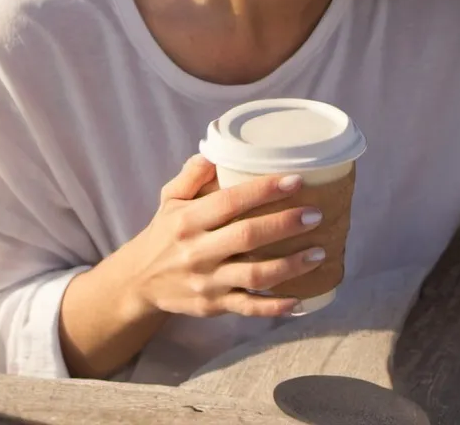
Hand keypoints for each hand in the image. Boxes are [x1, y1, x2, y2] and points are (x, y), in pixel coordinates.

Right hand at [127, 155, 325, 318]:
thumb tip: (215, 150)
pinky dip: (275, 307)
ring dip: (291, 265)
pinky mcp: (213, 306)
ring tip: (319, 252)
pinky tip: (300, 299)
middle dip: (285, 224)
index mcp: (188, 219)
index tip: (295, 181)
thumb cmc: (165, 231)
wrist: (140, 280)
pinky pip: (248, 308)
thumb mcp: (169, 198)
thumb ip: (191, 175)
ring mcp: (207, 281)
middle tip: (315, 214)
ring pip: (255, 275)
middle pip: (248, 236)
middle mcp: (198, 251)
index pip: (230, 201)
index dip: (263, 190)